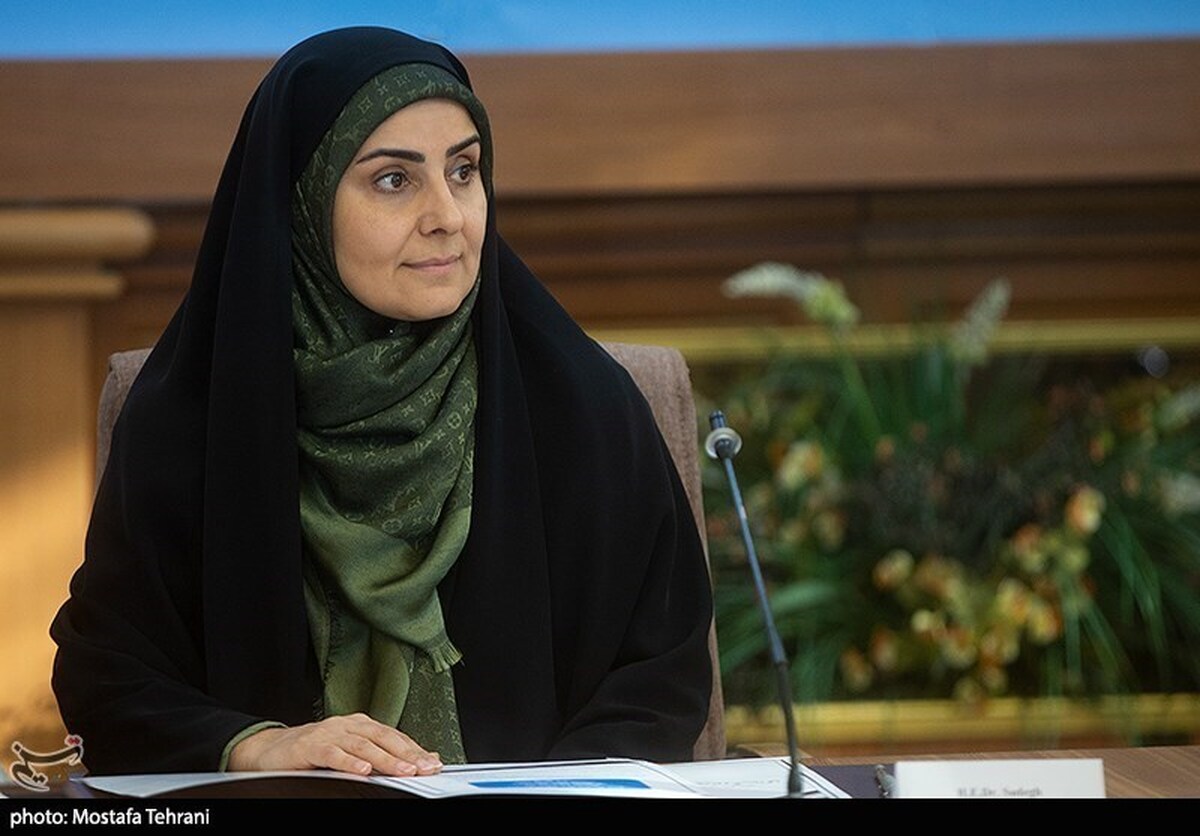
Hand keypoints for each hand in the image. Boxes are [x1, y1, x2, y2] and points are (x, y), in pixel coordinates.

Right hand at [227, 713, 442, 776]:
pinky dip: (349, 762)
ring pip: (362, 746)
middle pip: (383, 738)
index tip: (433, 762)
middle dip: (407, 753)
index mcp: (360, 724)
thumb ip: (380, 754)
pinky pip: (333, 754)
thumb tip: (417, 760)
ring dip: (385, 759)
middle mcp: (348, 724)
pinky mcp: (311, 746)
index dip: (415, 748)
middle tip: (425, 767)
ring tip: (403, 770)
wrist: (271, 749)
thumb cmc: (314, 751)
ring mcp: (329, 732)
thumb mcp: (350, 751)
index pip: (394, 736)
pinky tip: (363, 771)